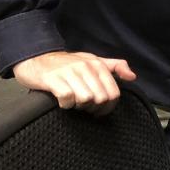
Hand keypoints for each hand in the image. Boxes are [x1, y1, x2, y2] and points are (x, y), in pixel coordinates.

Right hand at [12, 51, 137, 115]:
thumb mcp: (93, 60)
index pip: (114, 93)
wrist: (37, 58)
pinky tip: (63, 102)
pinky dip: (66, 104)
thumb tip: (132, 77)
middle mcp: (86, 67)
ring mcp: (69, 72)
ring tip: (74, 103)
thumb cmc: (67, 63)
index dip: (109, 107)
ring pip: (86, 99)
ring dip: (80, 106)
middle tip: (85, 108)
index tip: (100, 111)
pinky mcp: (53, 79)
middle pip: (101, 98)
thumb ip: (114, 67)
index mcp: (98, 65)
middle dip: (94, 108)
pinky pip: (67, 98)